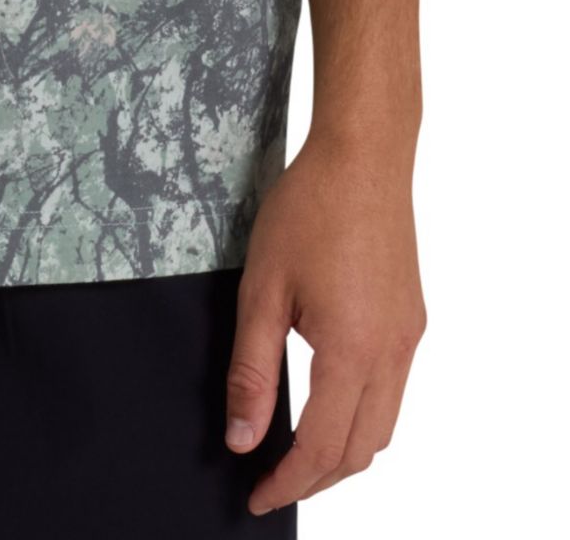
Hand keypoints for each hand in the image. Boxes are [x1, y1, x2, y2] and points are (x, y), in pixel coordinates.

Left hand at [225, 131, 425, 514]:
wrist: (362, 157)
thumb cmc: (308, 210)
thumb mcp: (262, 290)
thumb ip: (252, 370)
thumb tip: (242, 437)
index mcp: (353, 351)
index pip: (321, 447)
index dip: (288, 481)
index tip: (256, 495)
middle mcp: (392, 353)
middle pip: (361, 449)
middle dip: (317, 478)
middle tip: (271, 481)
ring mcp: (408, 337)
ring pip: (383, 425)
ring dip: (343, 450)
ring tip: (296, 452)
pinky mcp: (412, 319)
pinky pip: (393, 390)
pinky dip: (362, 414)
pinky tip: (328, 401)